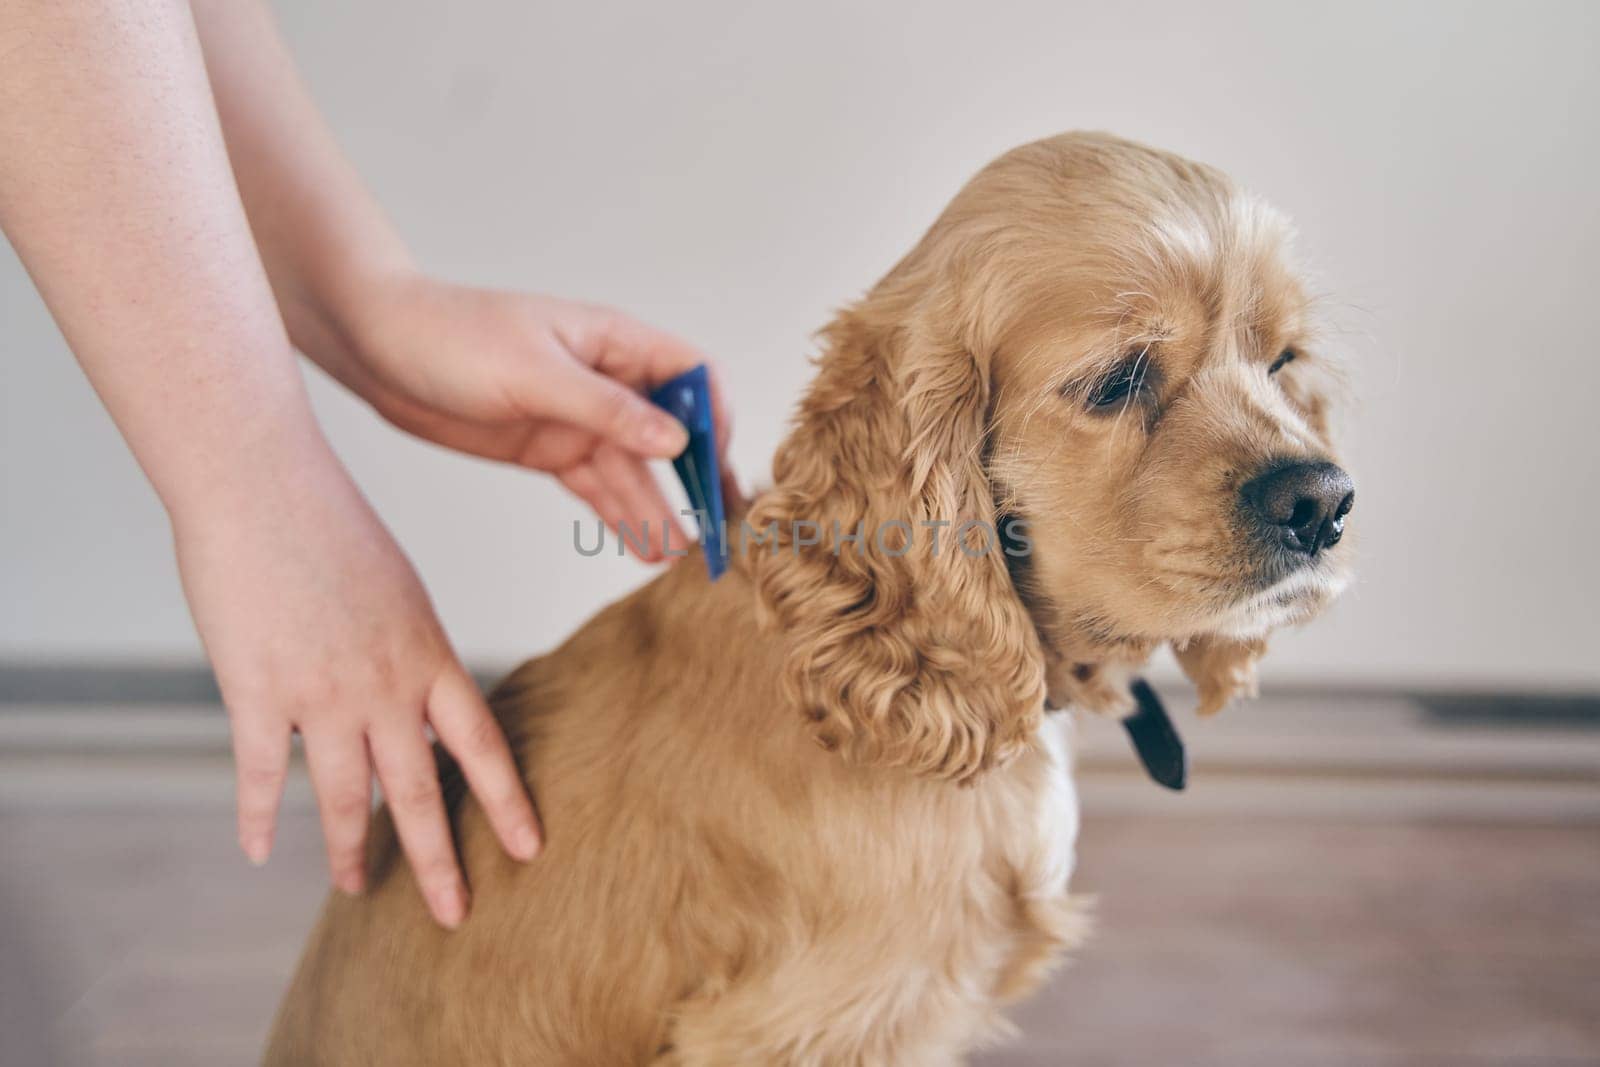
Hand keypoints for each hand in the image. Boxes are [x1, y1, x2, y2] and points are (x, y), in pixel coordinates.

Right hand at [173, 439, 539, 928]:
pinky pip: (259, 773)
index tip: (529, 849)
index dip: (507, 802)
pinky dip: (258, 818)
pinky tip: (260, 852)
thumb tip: (415, 691)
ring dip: (350, 850)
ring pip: (344, 795)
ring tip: (357, 888)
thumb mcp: (398, 589)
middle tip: (456, 916)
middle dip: (439, 860)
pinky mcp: (255, 690)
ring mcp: (320, 693)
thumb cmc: (332, 523)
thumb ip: (409, 649)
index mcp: (428, 656)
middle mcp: (384, 685)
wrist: (265, 482)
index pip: (482, 745)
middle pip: (421, 790)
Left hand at [323, 274, 732, 561]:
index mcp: (614, 342)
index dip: (714, 416)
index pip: (692, 374)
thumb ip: (607, 409)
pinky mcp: (550, 450)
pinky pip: (599, 488)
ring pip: (636, 470)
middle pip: (673, 431)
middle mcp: (606, 381)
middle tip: (719, 526)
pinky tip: (646, 547)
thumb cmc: (452, 337)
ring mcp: (579, 419)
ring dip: (661, 509)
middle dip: (699, 476)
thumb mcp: (534, 372)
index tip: (717, 463)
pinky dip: (622, 516)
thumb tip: (676, 440)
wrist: (378, 350)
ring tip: (683, 556)